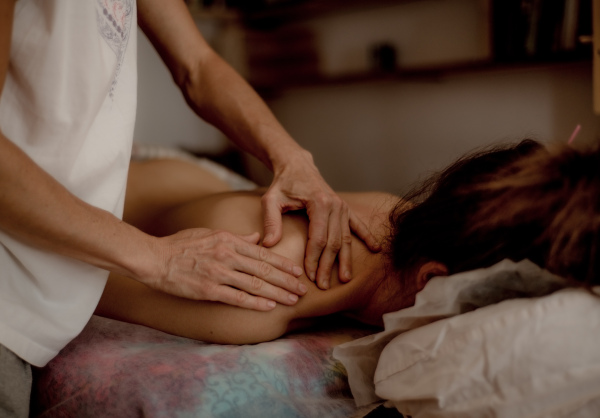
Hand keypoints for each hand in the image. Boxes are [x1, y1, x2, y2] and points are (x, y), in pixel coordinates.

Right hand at [146, 228, 305, 310]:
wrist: (154, 258)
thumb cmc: (180, 245)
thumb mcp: (210, 233)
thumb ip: (235, 237)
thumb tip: (256, 237)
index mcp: (228, 240)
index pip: (263, 252)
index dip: (282, 263)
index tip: (296, 271)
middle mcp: (227, 255)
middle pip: (264, 268)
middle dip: (286, 280)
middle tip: (303, 289)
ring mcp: (218, 272)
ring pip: (255, 283)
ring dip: (277, 292)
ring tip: (293, 299)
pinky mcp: (209, 290)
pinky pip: (237, 297)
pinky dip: (255, 302)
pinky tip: (270, 306)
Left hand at [261, 149, 380, 288]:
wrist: (297, 166)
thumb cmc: (283, 184)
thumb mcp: (271, 200)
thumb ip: (271, 221)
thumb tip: (269, 244)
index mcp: (319, 203)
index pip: (318, 238)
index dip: (314, 259)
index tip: (310, 275)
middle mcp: (335, 205)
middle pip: (334, 242)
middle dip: (329, 265)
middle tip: (324, 285)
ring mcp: (342, 207)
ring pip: (346, 238)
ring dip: (345, 260)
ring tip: (345, 279)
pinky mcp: (345, 208)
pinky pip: (358, 225)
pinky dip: (367, 237)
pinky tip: (375, 249)